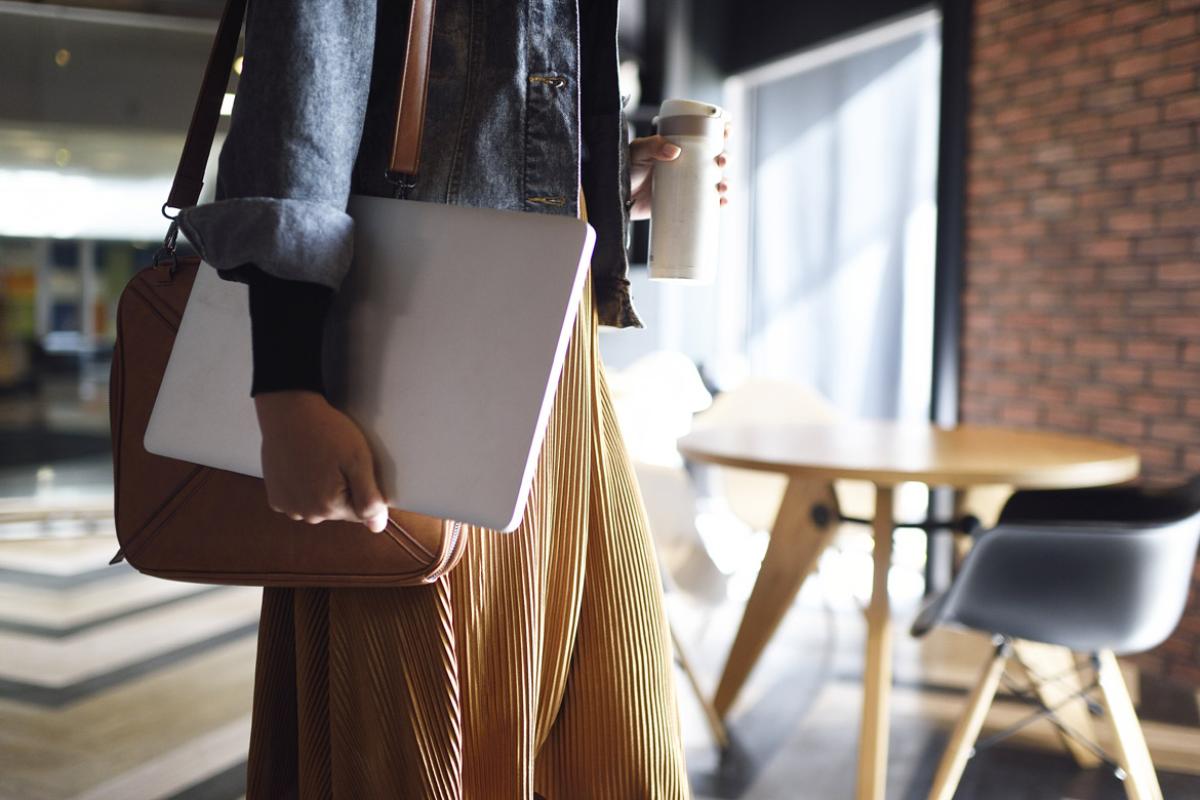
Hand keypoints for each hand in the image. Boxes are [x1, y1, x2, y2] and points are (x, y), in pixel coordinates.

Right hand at [253, 390, 389, 532]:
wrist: (288, 412)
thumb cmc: (326, 432)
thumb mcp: (359, 460)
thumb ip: (370, 498)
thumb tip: (377, 527)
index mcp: (329, 507)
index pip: (361, 512)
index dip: (362, 488)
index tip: (353, 466)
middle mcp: (306, 514)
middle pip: (339, 510)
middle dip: (343, 489)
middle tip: (336, 460)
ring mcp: (288, 507)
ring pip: (318, 506)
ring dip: (322, 490)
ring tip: (319, 461)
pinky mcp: (275, 498)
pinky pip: (299, 500)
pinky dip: (303, 487)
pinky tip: (303, 466)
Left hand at [628, 118, 730, 220]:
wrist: (617, 198)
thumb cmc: (626, 169)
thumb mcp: (637, 152)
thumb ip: (653, 147)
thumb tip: (674, 151)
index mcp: (679, 144)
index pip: (704, 134)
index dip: (721, 129)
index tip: (727, 128)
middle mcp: (687, 163)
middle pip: (715, 157)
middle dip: (725, 158)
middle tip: (721, 161)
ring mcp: (687, 183)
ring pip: (715, 180)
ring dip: (726, 182)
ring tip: (722, 186)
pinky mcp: (685, 201)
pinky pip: (707, 202)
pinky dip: (718, 202)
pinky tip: (722, 202)